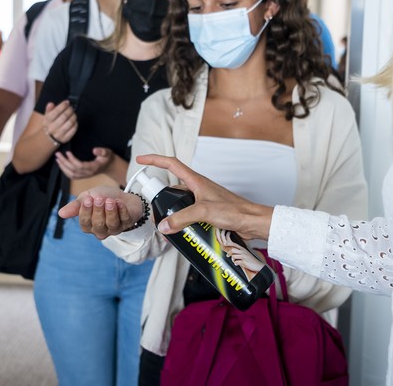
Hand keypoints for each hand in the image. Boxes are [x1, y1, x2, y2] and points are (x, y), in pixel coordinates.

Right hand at [43, 100, 76, 144]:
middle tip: (71, 108)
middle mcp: (52, 128)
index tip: (67, 102)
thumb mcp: (47, 117)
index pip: (56, 111)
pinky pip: (73, 130)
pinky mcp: (65, 139)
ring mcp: (59, 134)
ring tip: (73, 114)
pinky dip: (75, 124)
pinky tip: (74, 121)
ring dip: (73, 116)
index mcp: (47, 121)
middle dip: (69, 110)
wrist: (48, 139)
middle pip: (64, 116)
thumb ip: (49, 109)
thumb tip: (51, 104)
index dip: (63, 105)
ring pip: (70, 123)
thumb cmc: (49, 125)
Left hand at [54, 148, 113, 179]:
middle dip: (64, 162)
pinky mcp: (82, 176)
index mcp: (93, 167)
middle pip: (73, 170)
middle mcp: (88, 173)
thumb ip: (102, 151)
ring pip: (71, 174)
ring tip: (57, 159)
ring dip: (63, 167)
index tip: (67, 152)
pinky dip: (65, 171)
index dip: (72, 160)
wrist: (108, 166)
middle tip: (58, 154)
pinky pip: (72, 176)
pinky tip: (61, 165)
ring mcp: (85, 176)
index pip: (80, 166)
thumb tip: (94, 150)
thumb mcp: (107, 152)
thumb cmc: (106, 158)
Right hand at [58, 186, 142, 239]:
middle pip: (98, 225)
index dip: (85, 212)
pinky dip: (122, 210)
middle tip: (98, 198)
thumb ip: (75, 206)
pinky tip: (119, 202)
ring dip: (110, 212)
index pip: (85, 224)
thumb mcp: (87, 197)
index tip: (87, 199)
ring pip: (112, 225)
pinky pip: (125, 220)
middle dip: (98, 211)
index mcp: (89, 225)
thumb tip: (61, 213)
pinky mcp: (128, 223)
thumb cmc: (102, 198)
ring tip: (109, 200)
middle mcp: (102, 230)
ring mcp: (115, 228)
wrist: (121, 195)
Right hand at [136, 154, 273, 240]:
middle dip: (161, 199)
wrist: (251, 221)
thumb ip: (182, 218)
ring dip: (172, 214)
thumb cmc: (234, 210)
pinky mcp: (207, 212)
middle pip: (172, 189)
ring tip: (167, 227)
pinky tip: (181, 233)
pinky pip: (189, 215)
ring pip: (180, 205)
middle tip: (155, 212)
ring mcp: (202, 200)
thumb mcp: (204, 212)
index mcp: (196, 180)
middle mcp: (198, 188)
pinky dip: (183, 223)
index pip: (171, 164)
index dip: (155, 159)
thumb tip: (164, 225)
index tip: (141, 159)